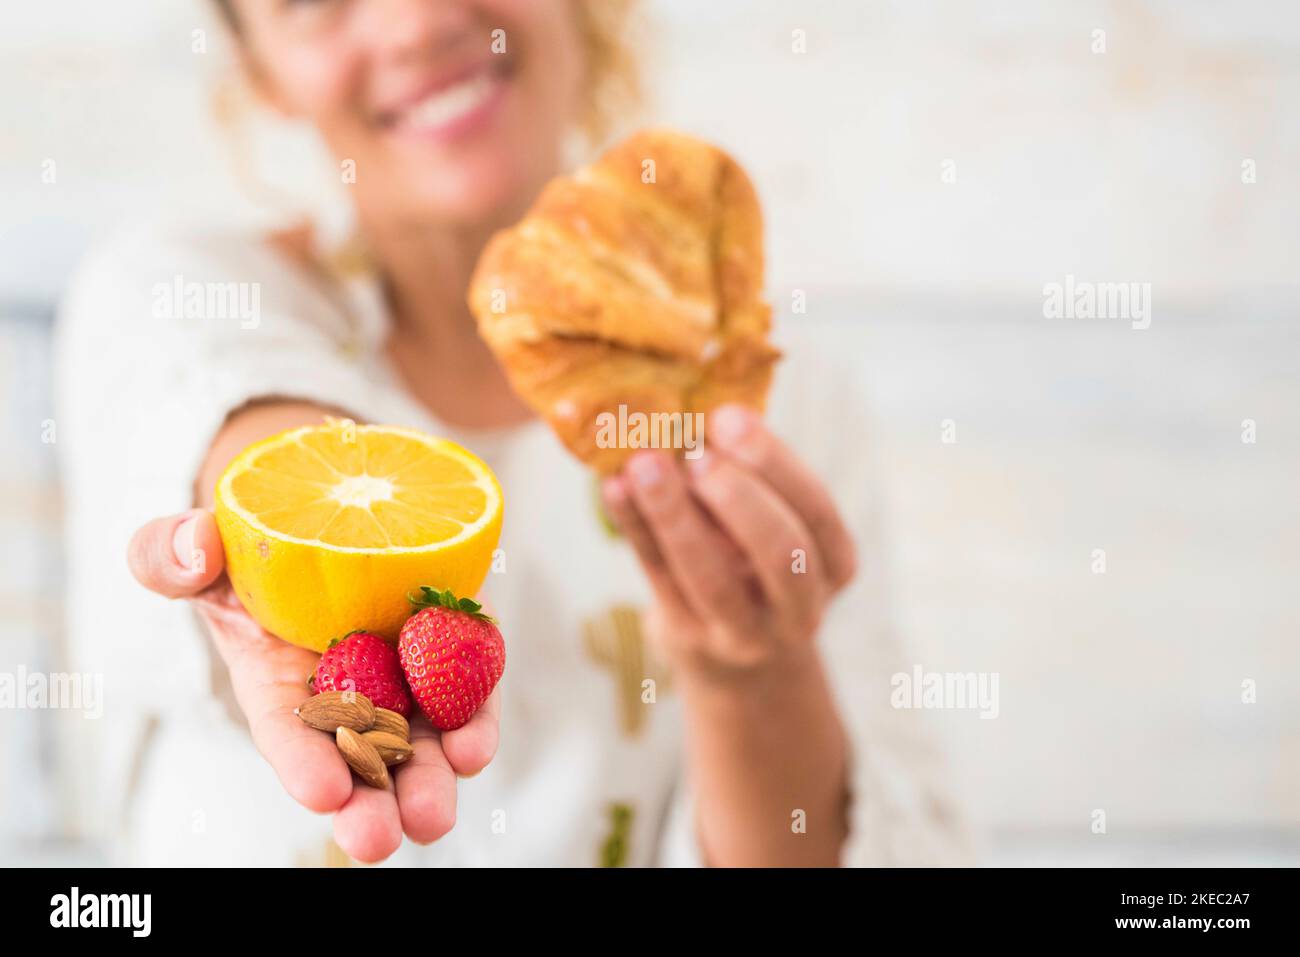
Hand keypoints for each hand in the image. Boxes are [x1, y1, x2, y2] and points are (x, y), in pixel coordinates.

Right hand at [127, 509, 498, 862]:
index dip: (301, 762)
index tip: (322, 790)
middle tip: (377, 838)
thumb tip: (197, 558)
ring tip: (432, 812)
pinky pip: (467, 693)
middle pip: (360, 761)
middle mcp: (346, 694)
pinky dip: (472, 721)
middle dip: (370, 804)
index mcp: (277, 682)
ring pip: (419, 744)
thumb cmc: (255, 540)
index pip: (286, 731)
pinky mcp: (453, 650)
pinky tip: (473, 743)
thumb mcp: (199, 540)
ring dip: (429, 782)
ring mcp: (405, 677)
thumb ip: (169, 552)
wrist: (334, 510)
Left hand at [600, 404, 856, 676]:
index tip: (728, 416)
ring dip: (675, 516)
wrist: (730, 646)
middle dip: (739, 498)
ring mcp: (744, 633)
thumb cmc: (751, 554)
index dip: (775, 463)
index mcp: (834, 561)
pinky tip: (616, 489)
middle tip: (697, 453)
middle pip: (782, 554)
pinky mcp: (689, 638)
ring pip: (711, 578)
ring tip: (644, 464)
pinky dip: (636, 531)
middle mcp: (801, 606)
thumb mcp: (771, 518)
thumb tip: (696, 407)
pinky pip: (659, 578)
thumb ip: (747, 473)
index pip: (816, 511)